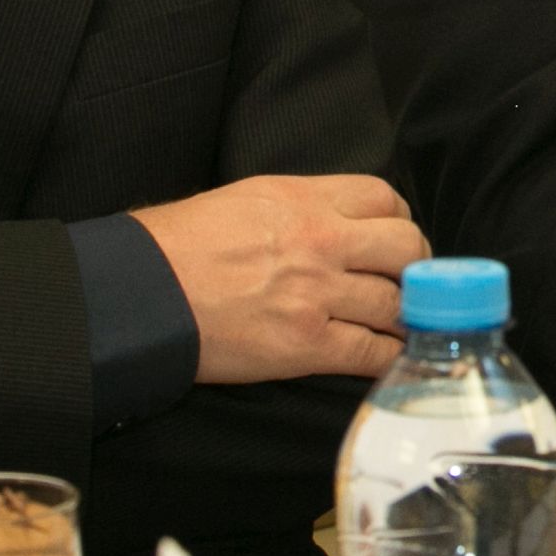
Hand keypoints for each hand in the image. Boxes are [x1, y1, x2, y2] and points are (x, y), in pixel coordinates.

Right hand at [129, 174, 427, 384]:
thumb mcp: (245, 199)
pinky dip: (389, 356)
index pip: (385, 199)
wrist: (140, 293)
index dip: (398, 221)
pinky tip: (390, 356)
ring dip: (405, 314)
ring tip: (400, 322)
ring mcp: (317, 295)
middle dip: (414, 266)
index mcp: (304, 199)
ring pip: (397, 302)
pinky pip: (372, 352)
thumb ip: (301, 206)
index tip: (393, 240)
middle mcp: (320, 241)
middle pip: (406, 248)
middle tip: (406, 281)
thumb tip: (337, 220)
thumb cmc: (178, 245)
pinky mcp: (306, 345)